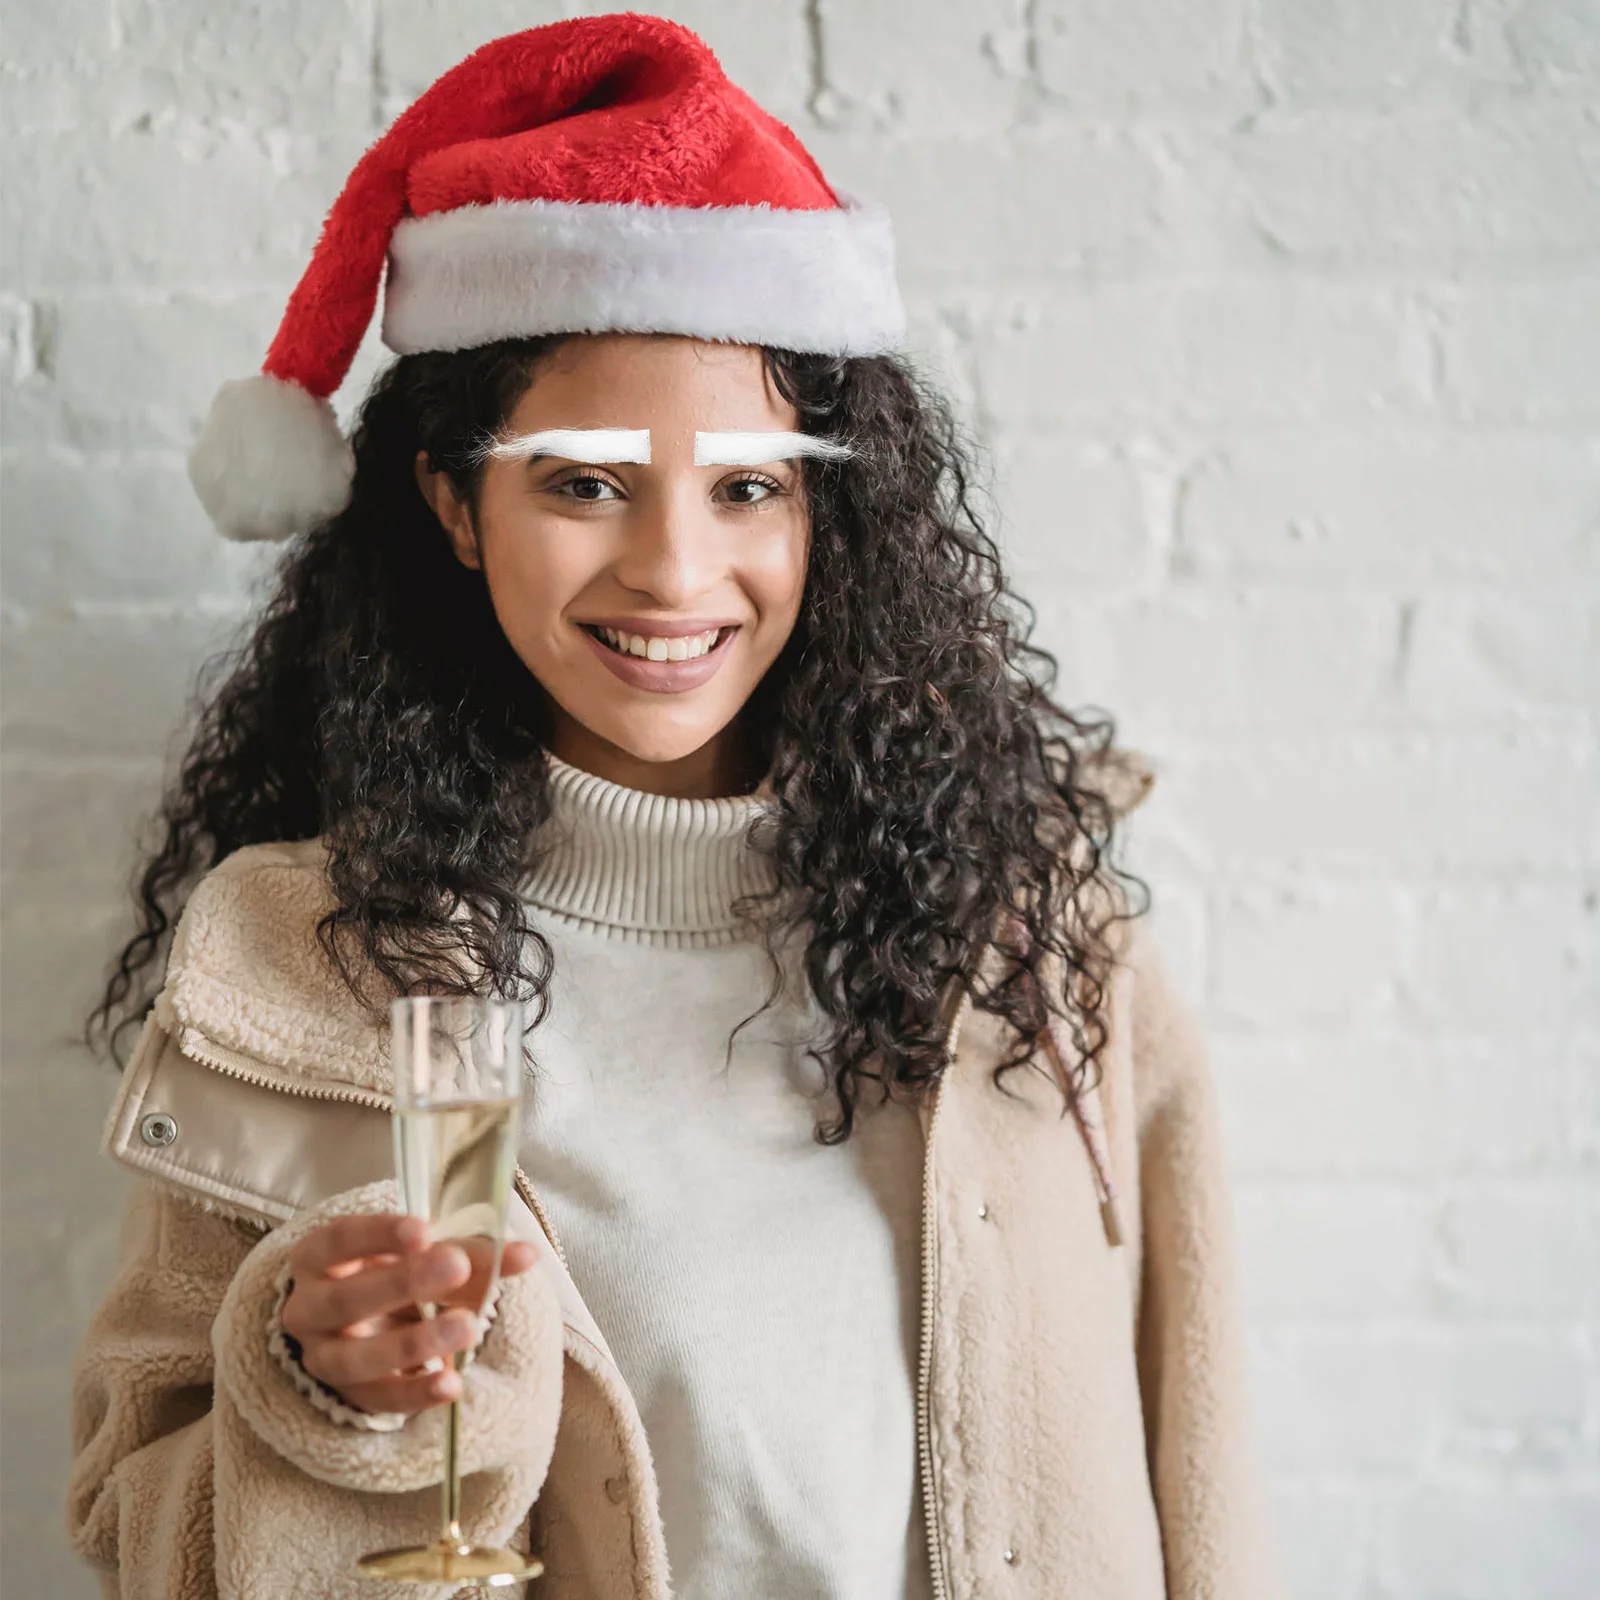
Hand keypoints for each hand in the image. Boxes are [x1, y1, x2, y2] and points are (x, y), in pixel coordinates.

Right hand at [279, 1214, 540, 1416]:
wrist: (359, 1324)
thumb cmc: (394, 1271)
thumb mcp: (421, 1254)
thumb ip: (470, 1252)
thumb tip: (528, 1254)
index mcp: (319, 1258)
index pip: (339, 1240)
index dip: (378, 1234)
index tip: (423, 1229)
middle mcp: (308, 1309)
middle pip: (346, 1299)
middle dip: (403, 1282)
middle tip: (456, 1266)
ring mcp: (323, 1358)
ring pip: (359, 1357)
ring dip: (416, 1342)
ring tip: (467, 1328)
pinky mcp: (348, 1396)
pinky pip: (379, 1399)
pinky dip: (416, 1393)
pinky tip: (451, 1382)